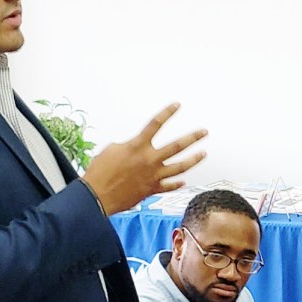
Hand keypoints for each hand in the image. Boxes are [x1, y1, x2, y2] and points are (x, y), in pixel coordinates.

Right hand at [80, 103, 207, 214]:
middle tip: (204, 132)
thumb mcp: (111, 150)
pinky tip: (183, 181)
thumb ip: (129, 146)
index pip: (155, 124)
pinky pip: (169, 186)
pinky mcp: (152, 190)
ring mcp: (153, 176)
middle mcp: (149, 160)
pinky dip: (177, 184)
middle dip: (193, 137)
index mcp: (137, 146)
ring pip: (180, 167)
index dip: (167, 113)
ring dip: (194, 160)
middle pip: (177, 146)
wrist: (98, 196)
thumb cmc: (99, 173)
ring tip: (203, 154)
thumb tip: (136, 147)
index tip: (177, 105)